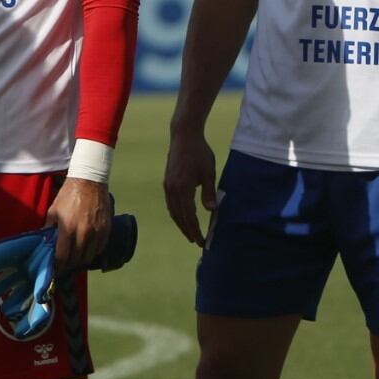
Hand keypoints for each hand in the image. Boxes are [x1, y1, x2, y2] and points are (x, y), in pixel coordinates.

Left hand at [46, 176, 110, 269]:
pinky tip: (87, 250)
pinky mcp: (106, 229)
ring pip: (89, 256)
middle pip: (77, 259)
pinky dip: (93, 252)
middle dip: (69, 265)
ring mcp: (97, 231)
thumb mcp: (53, 211)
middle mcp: (83, 232)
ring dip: (81, 261)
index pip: (63, 256)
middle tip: (64, 266)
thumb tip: (44, 243)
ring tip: (76, 259)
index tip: (55, 270)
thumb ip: (49, 228)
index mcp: (67, 228)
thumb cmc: (68, 195)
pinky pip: (100, 248)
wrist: (89, 182)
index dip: (58, 266)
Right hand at [163, 126, 217, 245]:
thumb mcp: (209, 172)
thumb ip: (209, 192)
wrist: (184, 136)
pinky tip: (182, 218)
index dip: (195, 230)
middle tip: (197, 242)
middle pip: (179, 217)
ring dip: (181, 224)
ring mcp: (167, 186)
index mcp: (183, 188)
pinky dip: (176, 214)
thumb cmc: (200, 152)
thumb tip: (212, 211)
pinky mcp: (167, 183)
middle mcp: (172, 189)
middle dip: (188, 230)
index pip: (189, 216)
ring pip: (173, 211)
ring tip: (190, 234)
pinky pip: (170, 204)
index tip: (202, 240)